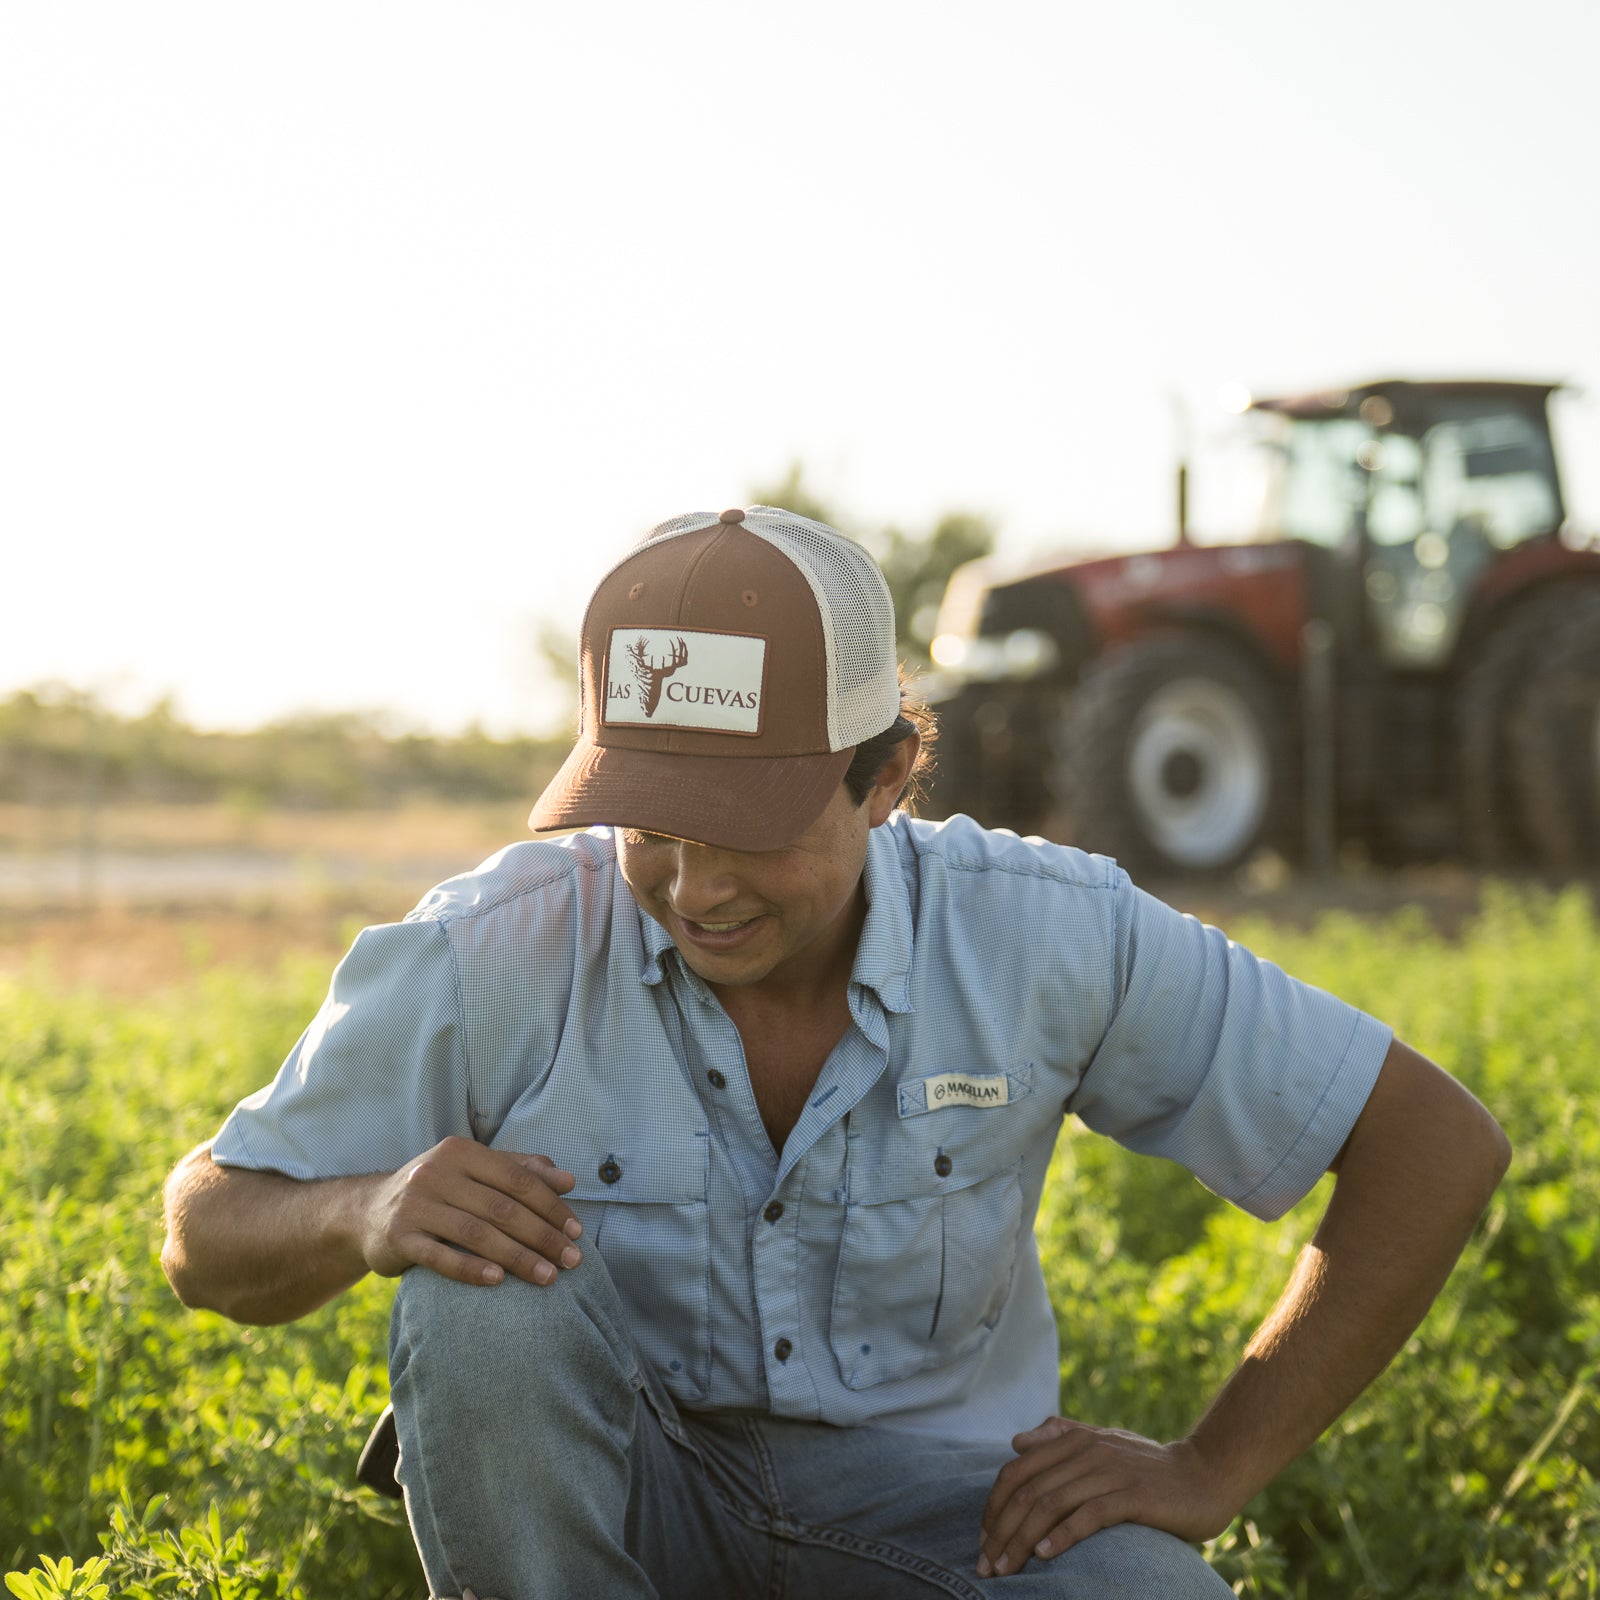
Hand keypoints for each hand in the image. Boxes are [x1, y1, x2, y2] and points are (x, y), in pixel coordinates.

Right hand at [360, 1136, 583, 1288]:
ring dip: (517, 1258)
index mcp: (461, 1152)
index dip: (552, 1207)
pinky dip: (471, 1269)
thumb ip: (520, 1171)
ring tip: (547, 1277)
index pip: (518, 1180)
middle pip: (502, 1208)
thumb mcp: (474, 1172)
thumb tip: (569, 1180)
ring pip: (476, 1233)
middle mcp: (436, 1172)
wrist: (367, 1212)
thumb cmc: (438, 1191)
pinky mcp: (398, 1237)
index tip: (577, 1233)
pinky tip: (498, 1281)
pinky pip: (440, 1256)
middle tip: (571, 1262)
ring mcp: (415, 1204)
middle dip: (542, 1236)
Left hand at [977, 1417, 1236, 1577]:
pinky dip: (1062, 1534)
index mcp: (1074, 1440)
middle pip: (1027, 1490)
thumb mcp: (1102, 1444)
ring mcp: (1109, 1471)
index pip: (1017, 1470)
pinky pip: (1088, 1515)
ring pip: (1051, 1503)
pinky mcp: (1133, 1496)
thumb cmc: (1148, 1467)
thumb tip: (1017, 1441)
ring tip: (1005, 1568)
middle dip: (1001, 1529)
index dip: (994, 1504)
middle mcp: (1086, 1451)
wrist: (1205, 1474)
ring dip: (1021, 1539)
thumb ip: (1060, 1436)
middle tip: (986, 1564)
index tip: (983, 1537)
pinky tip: (1044, 1554)